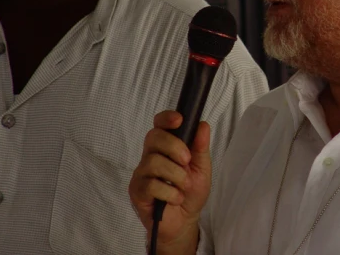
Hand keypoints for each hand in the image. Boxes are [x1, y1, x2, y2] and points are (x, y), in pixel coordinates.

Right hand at [129, 111, 211, 252]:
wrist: (184, 222)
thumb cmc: (190, 192)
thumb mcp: (202, 168)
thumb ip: (201, 147)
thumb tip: (202, 125)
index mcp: (165, 147)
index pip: (159, 125)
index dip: (166, 118)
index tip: (179, 120)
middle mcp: (150, 156)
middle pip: (153, 137)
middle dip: (174, 147)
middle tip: (187, 162)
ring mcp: (141, 173)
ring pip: (153, 162)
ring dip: (175, 174)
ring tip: (184, 186)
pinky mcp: (137, 191)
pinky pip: (150, 185)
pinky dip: (169, 192)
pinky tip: (175, 198)